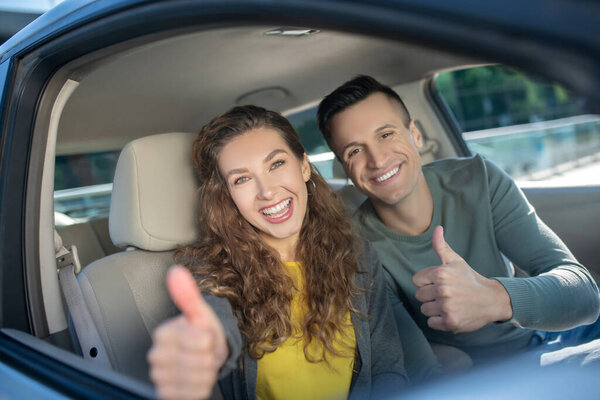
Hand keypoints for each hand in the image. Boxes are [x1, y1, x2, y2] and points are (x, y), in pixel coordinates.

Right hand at [148, 265, 227, 399]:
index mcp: (163, 333)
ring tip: (201, 365)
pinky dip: (200, 388)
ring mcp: (159, 377)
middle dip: (210, 358)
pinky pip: (193, 394)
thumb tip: (175, 271)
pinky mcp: (164, 394)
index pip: (201, 341)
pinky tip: (195, 379)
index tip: (204, 337)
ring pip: (198, 379)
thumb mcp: (200, 314)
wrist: (201, 358)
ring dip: (207, 373)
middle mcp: (156, 355)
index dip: (210, 340)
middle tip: (203, 353)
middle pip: (201, 362)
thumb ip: (188, 295)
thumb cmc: (201, 334)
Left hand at [412, 226, 512, 332]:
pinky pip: (431, 323)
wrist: (492, 300)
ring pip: (425, 309)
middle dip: (431, 295)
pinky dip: (440, 321)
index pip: (416, 280)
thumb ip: (441, 246)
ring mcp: (446, 306)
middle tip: (447, 294)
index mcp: (440, 273)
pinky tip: (452, 313)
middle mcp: (442, 289)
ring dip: (435, 309)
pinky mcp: (450, 322)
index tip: (440, 283)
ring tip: (450, 304)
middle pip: (419, 295)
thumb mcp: (456, 261)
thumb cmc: (470, 279)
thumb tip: (437, 228)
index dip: (427, 282)